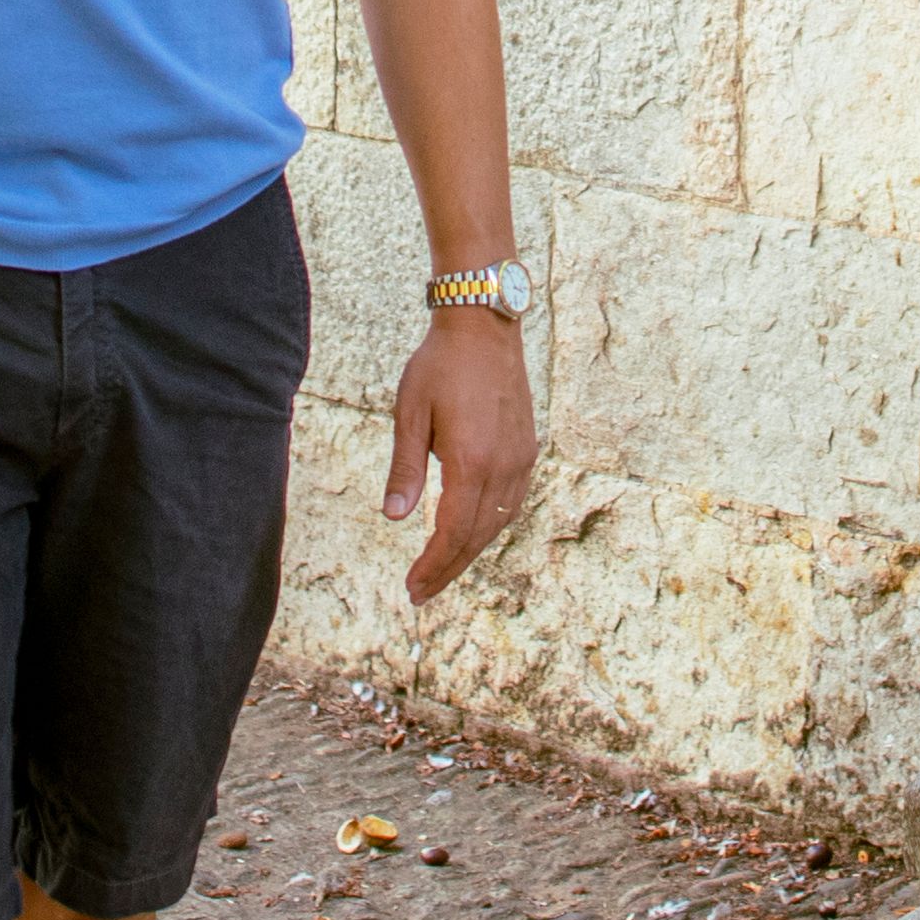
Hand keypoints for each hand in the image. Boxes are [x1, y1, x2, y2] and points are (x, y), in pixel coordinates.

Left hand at [383, 302, 537, 599]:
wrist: (483, 327)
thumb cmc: (439, 366)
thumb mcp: (410, 415)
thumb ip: (405, 469)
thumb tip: (393, 518)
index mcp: (472, 461)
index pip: (452, 533)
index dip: (432, 566)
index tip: (412, 589)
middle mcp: (503, 466)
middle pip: (476, 537)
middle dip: (448, 569)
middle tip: (420, 592)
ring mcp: (520, 458)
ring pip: (497, 523)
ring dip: (469, 551)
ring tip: (442, 568)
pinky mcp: (526, 448)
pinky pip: (510, 502)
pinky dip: (490, 526)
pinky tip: (471, 532)